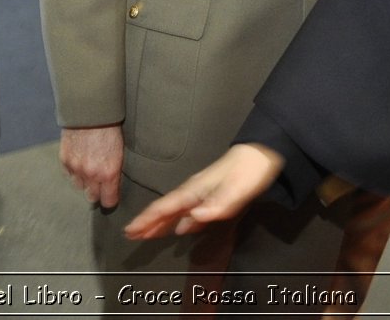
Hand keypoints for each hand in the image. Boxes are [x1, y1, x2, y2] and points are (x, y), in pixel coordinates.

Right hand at [59, 124, 123, 207]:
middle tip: (99, 181)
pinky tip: (79, 160)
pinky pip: (68, 174)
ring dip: (83, 180)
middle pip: (92, 197)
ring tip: (88, 167)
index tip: (109, 195)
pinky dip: (73, 170)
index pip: (108, 201)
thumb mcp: (120, 153)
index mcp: (109, 174)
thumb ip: (114, 173)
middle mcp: (91, 174)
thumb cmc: (110, 129)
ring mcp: (76, 168)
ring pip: (79, 186)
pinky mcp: (65, 160)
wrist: (91, 112)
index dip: (109, 199)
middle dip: (96, 191)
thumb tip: (112, 187)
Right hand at [122, 143, 283, 240]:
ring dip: (159, 223)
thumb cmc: (247, 172)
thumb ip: (215, 206)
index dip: (146, 220)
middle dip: (147, 222)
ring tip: (146, 234)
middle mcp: (192, 192)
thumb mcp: (236, 191)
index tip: (130, 230)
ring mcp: (200, 193)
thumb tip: (192, 218)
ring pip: (174, 211)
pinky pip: (187, 212)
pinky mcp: (209, 196)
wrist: (259, 155)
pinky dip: (178, 222)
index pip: (164, 207)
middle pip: (165, 209)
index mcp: (193, 191)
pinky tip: (179, 229)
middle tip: (131, 235)